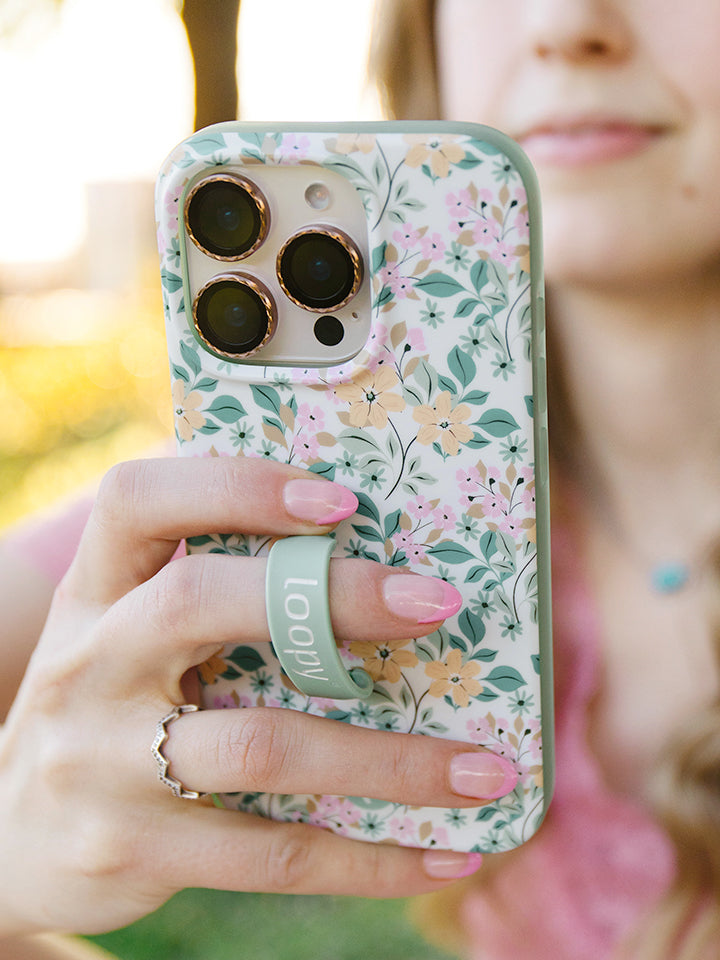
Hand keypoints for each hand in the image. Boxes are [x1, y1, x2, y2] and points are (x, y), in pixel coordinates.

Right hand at [0, 457, 515, 937]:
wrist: (12, 840)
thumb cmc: (112, 709)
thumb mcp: (132, 637)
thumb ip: (217, 600)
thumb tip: (376, 577)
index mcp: (97, 590)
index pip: (137, 501)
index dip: (236, 487)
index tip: (340, 499)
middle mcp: (88, 664)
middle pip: (199, 603)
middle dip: (330, 599)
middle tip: (438, 605)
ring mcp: (101, 763)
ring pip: (258, 747)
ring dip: (388, 757)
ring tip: (487, 766)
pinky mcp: (131, 852)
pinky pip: (269, 855)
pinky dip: (368, 858)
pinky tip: (444, 852)